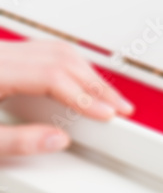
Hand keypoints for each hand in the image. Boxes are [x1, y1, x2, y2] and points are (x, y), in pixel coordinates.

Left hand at [0, 38, 133, 156]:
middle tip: (121, 108)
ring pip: (57, 51)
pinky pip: (47, 51)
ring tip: (110, 98)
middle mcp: (2, 55)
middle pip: (61, 59)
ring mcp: (4, 51)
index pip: (53, 76)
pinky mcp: (7, 56)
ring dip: (88, 74)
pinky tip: (85, 83)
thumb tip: (58, 140)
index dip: (84, 97)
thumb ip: (20, 141)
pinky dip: (72, 67)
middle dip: (96, 86)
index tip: (107, 114)